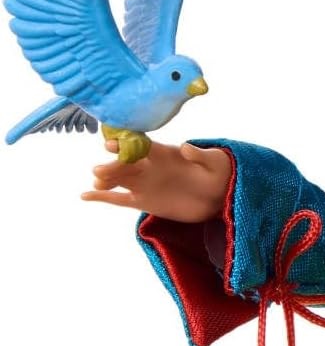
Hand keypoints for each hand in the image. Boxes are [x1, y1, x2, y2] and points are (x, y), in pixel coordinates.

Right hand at [83, 141, 231, 222]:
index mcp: (165, 153)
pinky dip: (104, 197)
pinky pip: (120, 199)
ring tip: (96, 184)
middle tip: (99, 170)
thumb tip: (187, 147)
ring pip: (121, 180)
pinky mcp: (144, 201)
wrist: (218, 194)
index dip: (126, 145)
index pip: (142, 146)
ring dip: (107, 181)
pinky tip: (85, 195)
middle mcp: (150, 166)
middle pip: (127, 164)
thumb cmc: (217, 171)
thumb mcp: (214, 161)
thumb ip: (200, 155)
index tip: (110, 145)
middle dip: (113, 166)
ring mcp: (145, 184)